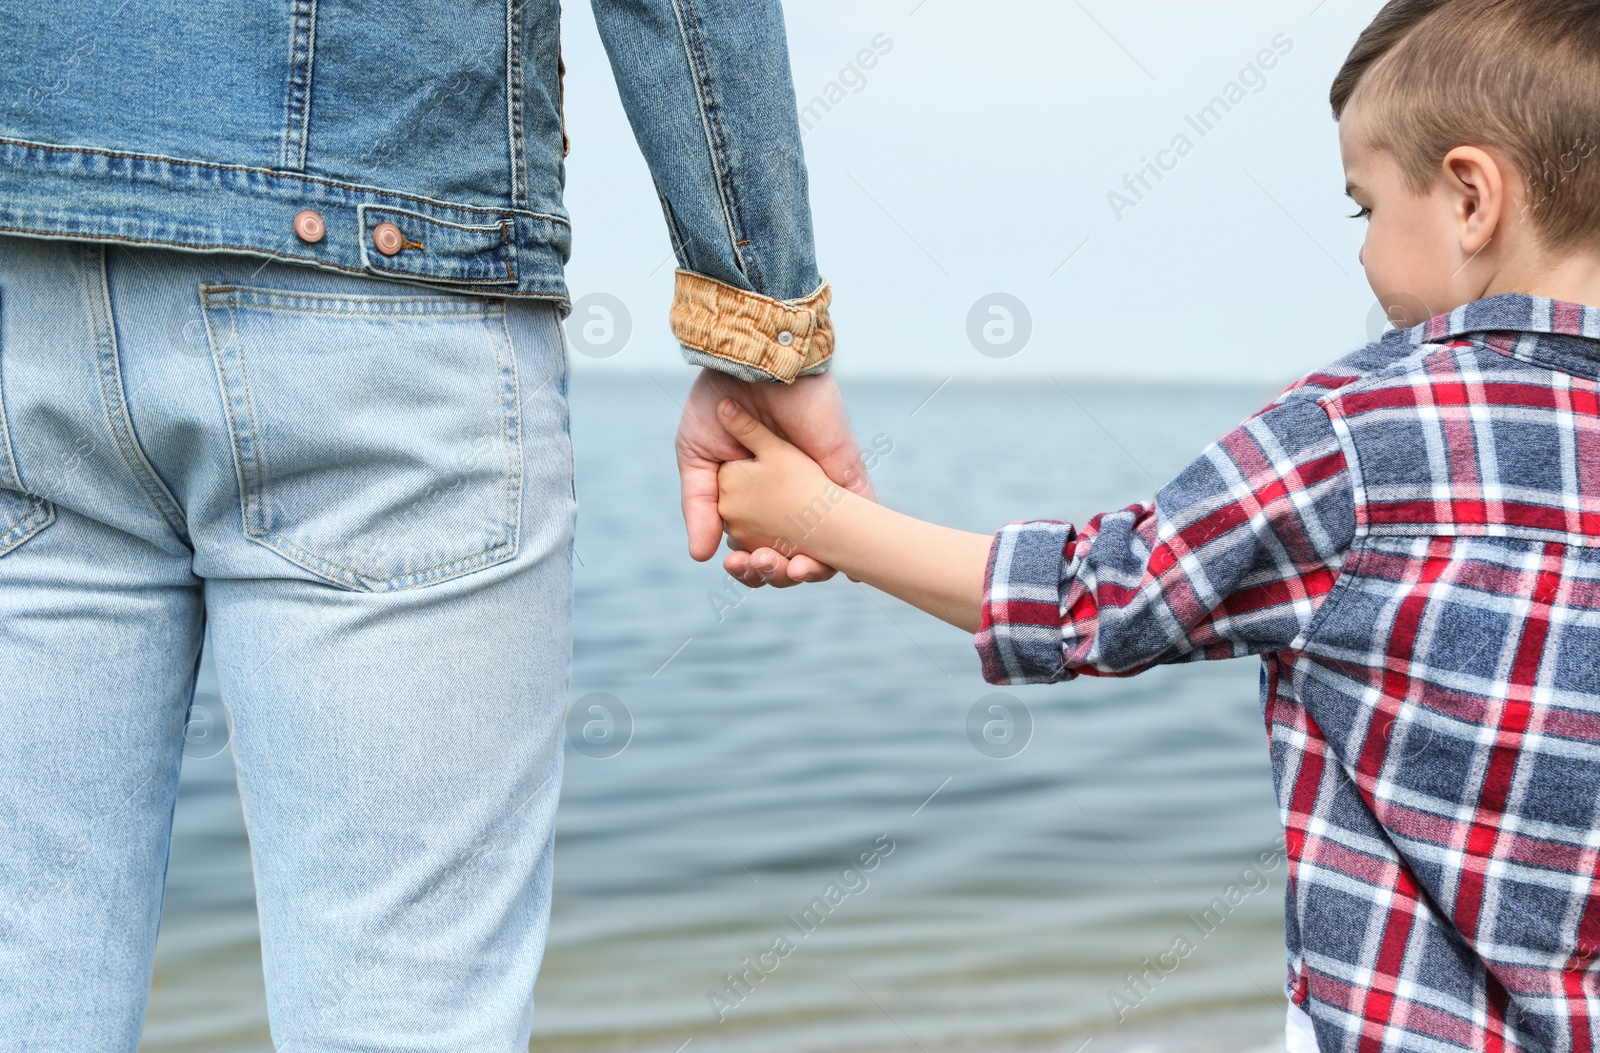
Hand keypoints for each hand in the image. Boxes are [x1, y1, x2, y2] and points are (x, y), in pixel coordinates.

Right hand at [676, 368, 874, 587]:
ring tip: (793, 571)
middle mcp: (788, 499)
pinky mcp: (844, 472)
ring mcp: (819, 488)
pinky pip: (860, 513)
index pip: (754, 547)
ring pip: (825, 546)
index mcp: (753, 499)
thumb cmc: (719, 401)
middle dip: (777, 573)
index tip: (738, 566)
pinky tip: (851, 571)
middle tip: (762, 566)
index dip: (749, 566)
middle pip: (790, 554)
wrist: (751, 362)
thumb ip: (699, 505)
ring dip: (811, 569)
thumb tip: (700, 556)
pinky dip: (857, 546)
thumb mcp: (697, 458)